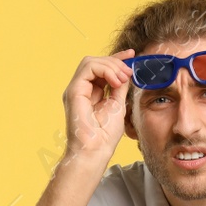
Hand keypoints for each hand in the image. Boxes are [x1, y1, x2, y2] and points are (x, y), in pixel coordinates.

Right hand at [61, 49, 134, 166]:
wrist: (95, 150)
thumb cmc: (105, 135)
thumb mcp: (117, 105)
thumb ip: (119, 87)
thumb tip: (125, 71)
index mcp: (91, 92)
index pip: (102, 68)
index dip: (116, 59)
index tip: (132, 55)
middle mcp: (81, 89)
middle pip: (96, 61)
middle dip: (115, 62)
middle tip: (129, 73)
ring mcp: (76, 89)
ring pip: (91, 62)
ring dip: (111, 66)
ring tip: (123, 78)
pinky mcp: (73, 91)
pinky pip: (88, 68)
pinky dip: (105, 70)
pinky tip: (115, 81)